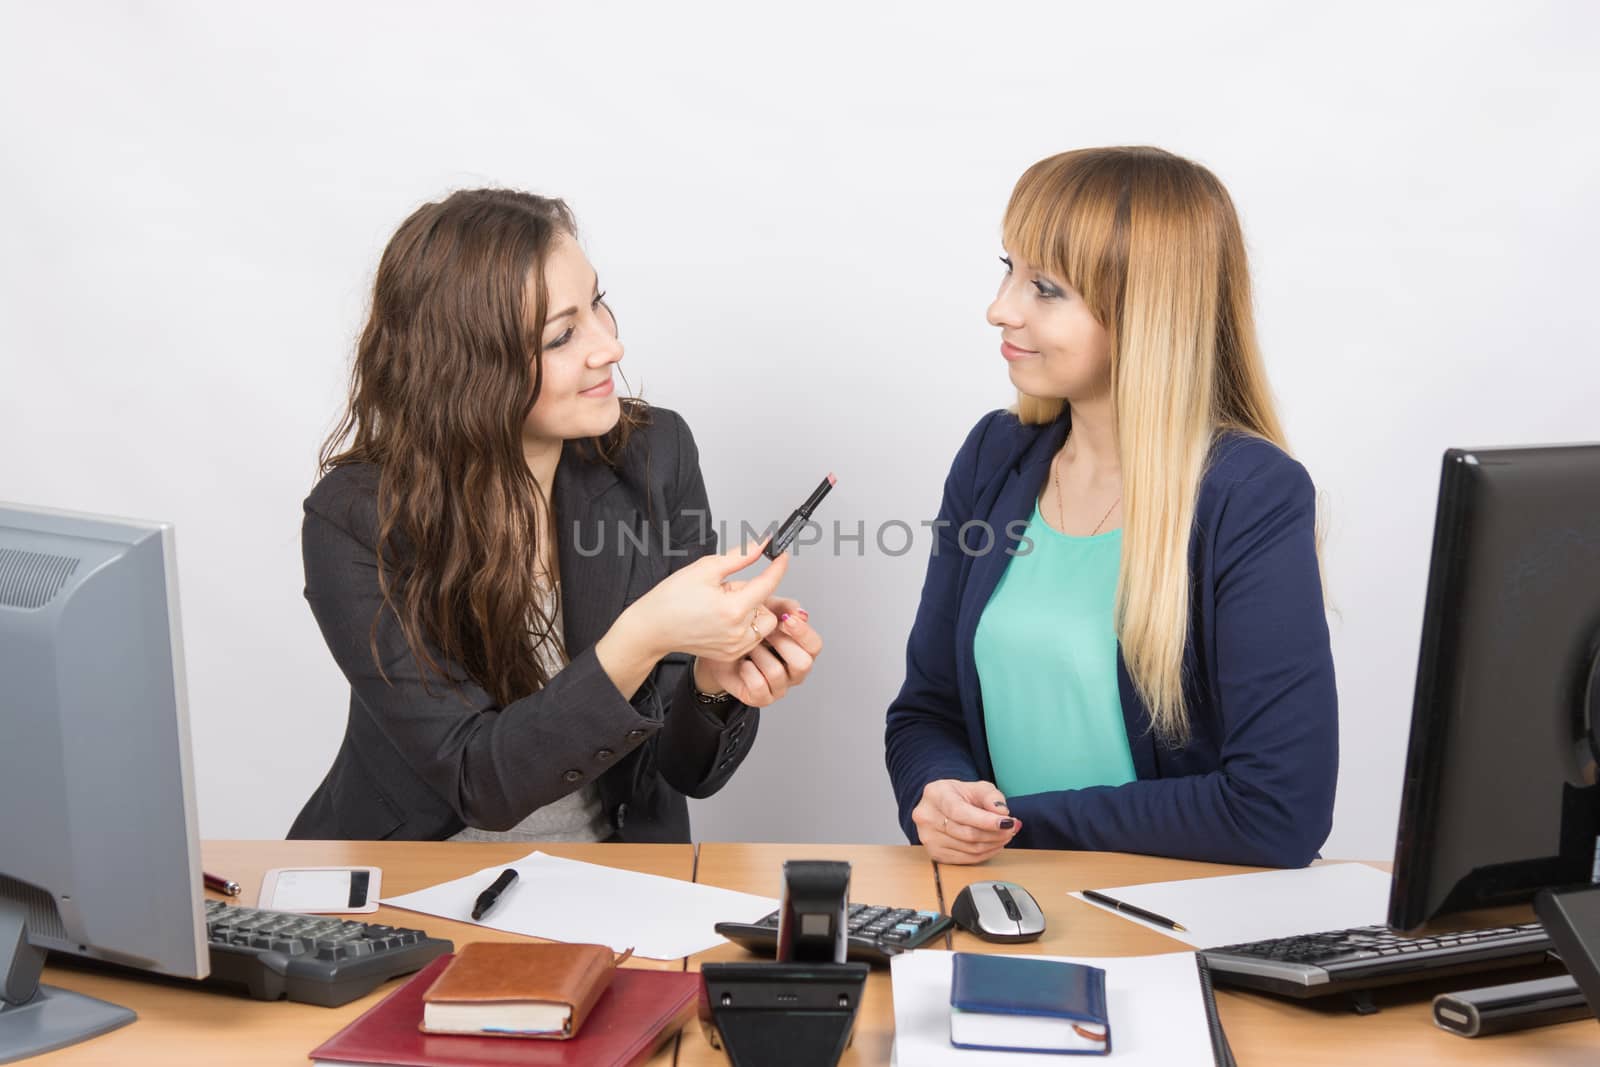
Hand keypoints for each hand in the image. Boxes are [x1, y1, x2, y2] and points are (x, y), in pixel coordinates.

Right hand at [627, 538, 790, 661]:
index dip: (777, 567)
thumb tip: (763, 545)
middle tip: (727, 589)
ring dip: (751, 610)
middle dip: (754, 593)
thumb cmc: (672, 597)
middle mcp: (738, 633)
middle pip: (767, 605)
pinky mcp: (731, 655)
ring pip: (763, 623)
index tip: (781, 555)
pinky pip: (753, 636)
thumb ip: (740, 556)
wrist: (653, 627)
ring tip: (724, 605)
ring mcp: (735, 647)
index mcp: (733, 609)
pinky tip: (723, 619)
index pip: (768, 584)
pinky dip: (745, 624)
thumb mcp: (706, 568)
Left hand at [694, 597, 822, 706]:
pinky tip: (742, 663)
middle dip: (780, 644)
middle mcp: (795, 671)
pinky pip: (759, 686)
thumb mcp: (764, 611)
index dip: (802, 632)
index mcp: (801, 650)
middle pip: (803, 663)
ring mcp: (780, 687)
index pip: (815, 645)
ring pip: (776, 673)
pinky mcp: (762, 699)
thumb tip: (799, 613)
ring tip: (748, 647)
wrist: (718, 650)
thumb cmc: (745, 631)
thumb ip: (783, 607)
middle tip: (764, 633)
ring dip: (758, 654)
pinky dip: (747, 671)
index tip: (785, 619)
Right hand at [911, 779, 1019, 863]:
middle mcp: (926, 817)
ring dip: (993, 844)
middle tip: (1011, 829)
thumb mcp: (978, 788)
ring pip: (968, 848)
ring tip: (1005, 835)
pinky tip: (994, 845)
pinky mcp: (935, 854)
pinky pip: (966, 859)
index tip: (1006, 823)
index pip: (960, 812)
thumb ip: (992, 797)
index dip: (985, 821)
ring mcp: (928, 838)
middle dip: (994, 833)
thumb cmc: (960, 795)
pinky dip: (985, 854)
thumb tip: (1002, 813)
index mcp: (935, 795)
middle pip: (966, 833)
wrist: (942, 805)